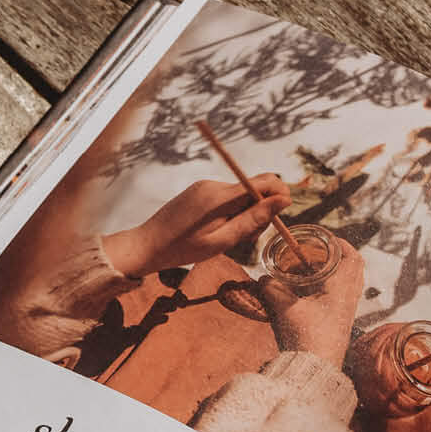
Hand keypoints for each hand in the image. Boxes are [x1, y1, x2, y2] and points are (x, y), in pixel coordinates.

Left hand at [105, 174, 291, 277]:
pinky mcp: (199, 190)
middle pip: (253, 190)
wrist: (146, 246)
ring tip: (225, 238)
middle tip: (246, 239)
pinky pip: (225, 197)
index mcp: (220, 197)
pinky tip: (214, 231)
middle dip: (259, 212)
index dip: (278, 195)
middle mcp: (214, 185)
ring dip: (242, 215)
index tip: (280, 214)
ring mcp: (205, 186)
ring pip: (240, 195)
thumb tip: (283, 200)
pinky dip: (229, 213)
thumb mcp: (221, 241)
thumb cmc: (182, 250)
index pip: (264, 181)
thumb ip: (253, 220)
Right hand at [263, 236, 364, 362]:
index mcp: (342, 286)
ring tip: (317, 270)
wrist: (316, 369)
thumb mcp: (286, 310)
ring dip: (337, 272)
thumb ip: (274, 290)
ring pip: (349, 282)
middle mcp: (349, 296)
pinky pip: (343, 296)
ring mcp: (347, 310)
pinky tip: (315, 294)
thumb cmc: (306, 337)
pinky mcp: (340, 323)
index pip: (350, 255)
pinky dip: (332, 288)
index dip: (339, 243)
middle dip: (339, 256)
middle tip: (321, 252)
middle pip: (354, 267)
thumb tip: (263, 278)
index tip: (325, 237)